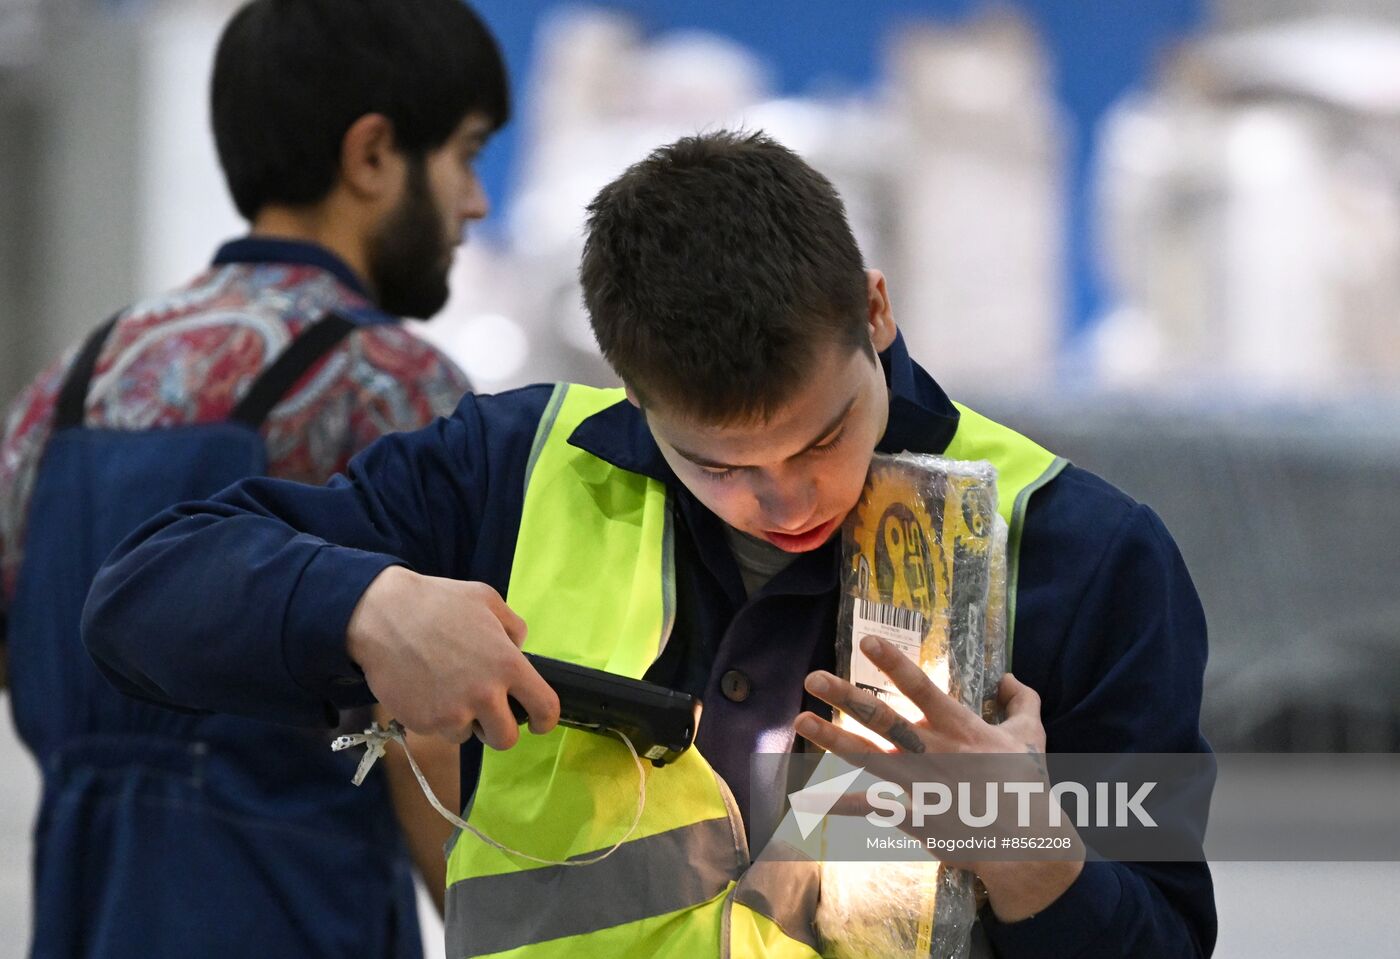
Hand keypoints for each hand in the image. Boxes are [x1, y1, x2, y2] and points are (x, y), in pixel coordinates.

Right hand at [346, 566, 558, 747]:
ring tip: (445, 688)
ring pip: (468, 736)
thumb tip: (518, 651)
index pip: (544, 708)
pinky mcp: (424, 723)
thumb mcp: (486, 600)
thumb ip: (513, 627)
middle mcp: (484, 694)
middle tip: (485, 712)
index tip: (537, 723)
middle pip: (506, 740)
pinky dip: (435, 717)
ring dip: (462, 721)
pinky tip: (424, 689)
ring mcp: (452, 713)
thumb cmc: (436, 602)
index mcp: (507, 664)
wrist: (382, 615)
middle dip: (498, 729)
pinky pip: (438, 731)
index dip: (544, 721)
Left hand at [795, 634, 1082, 921]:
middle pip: (883, 718)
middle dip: (846, 696)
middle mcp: (933, 751)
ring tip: (801, 719)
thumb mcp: (1030, 735)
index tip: (867, 641)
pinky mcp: (914, 816)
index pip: (921, 687)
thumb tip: (1007, 676)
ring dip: (831, 739)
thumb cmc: (1027, 785)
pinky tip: (808, 799)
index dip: (894, 663)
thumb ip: (1021, 700)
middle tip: (813, 678)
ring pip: (868, 757)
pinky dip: (839, 805)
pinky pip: (871, 807)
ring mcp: (920, 785)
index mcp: (960, 728)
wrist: (1027, 845)